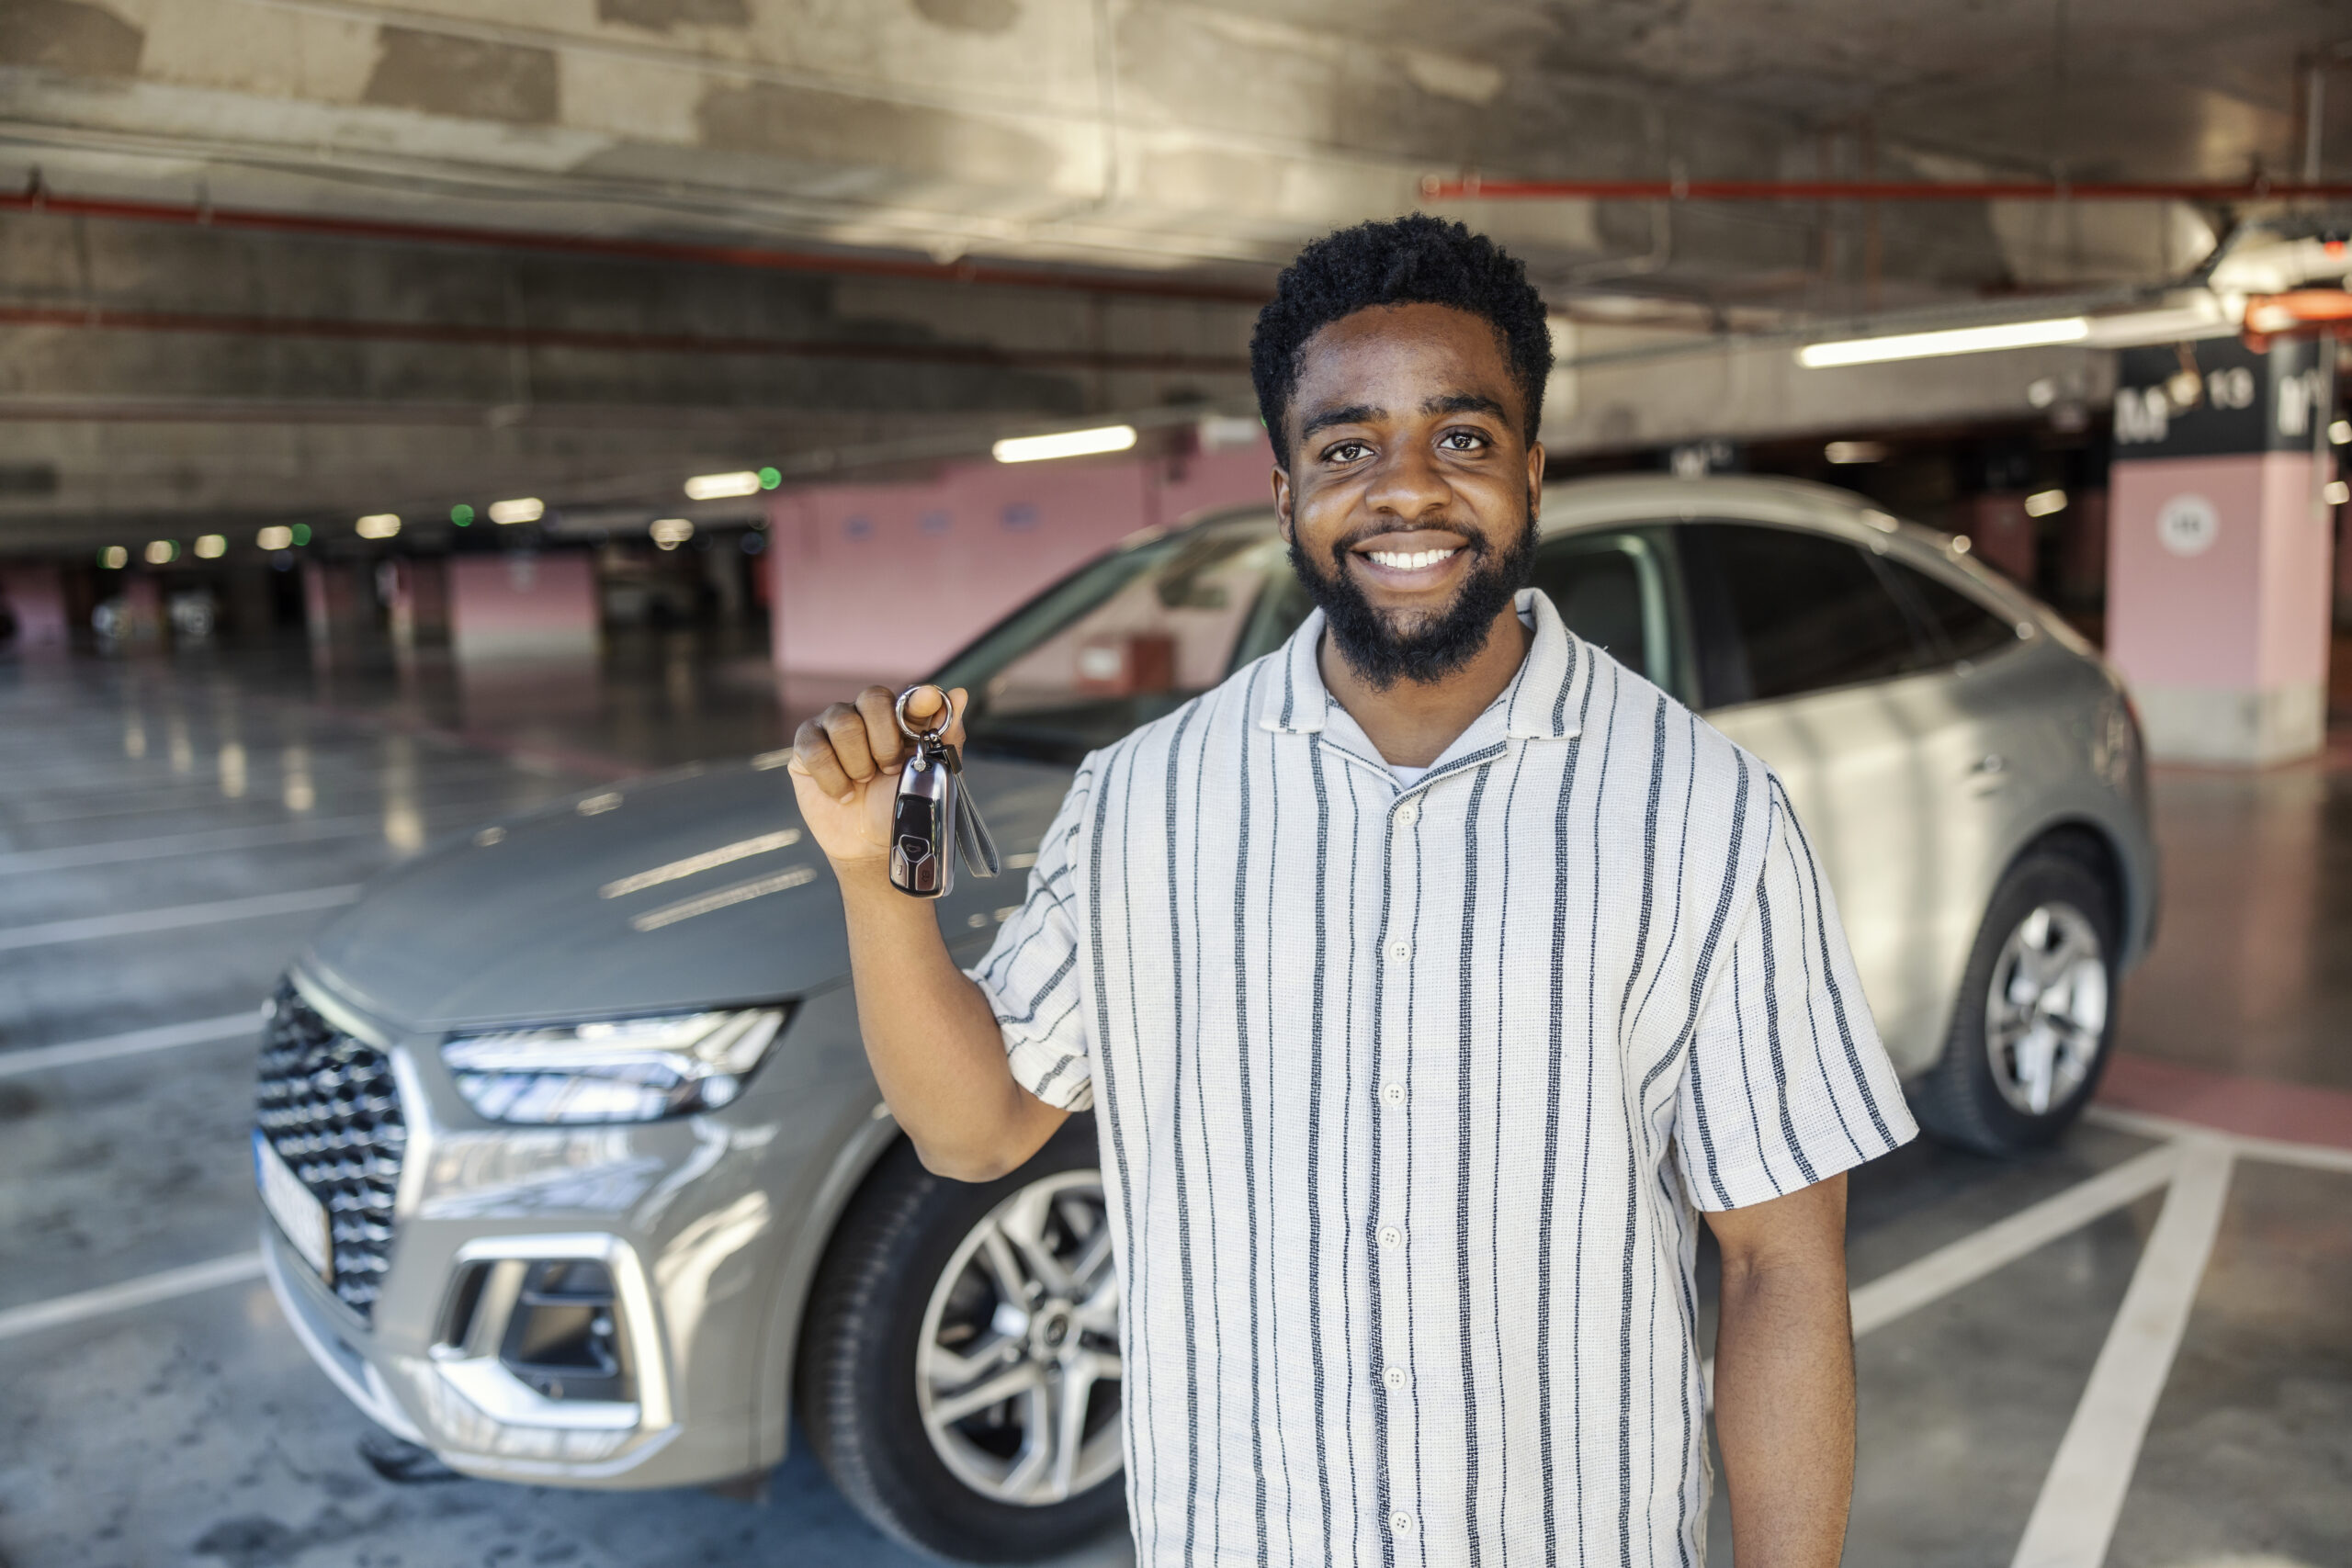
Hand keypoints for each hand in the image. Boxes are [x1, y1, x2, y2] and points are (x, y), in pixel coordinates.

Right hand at [787, 685, 967, 869]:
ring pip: (844, 723)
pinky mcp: (806, 745)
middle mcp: (865, 712)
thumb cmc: (901, 803)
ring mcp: (832, 726)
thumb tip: (960, 694)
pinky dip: (833, 778)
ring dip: (858, 763)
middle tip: (888, 770)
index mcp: (899, 716)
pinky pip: (815, 748)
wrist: (870, 842)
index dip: (918, 699)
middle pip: (873, 698)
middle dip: (885, 741)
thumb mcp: (931, 774)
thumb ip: (946, 735)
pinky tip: (844, 794)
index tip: (927, 704)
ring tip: (863, 783)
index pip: (909, 695)